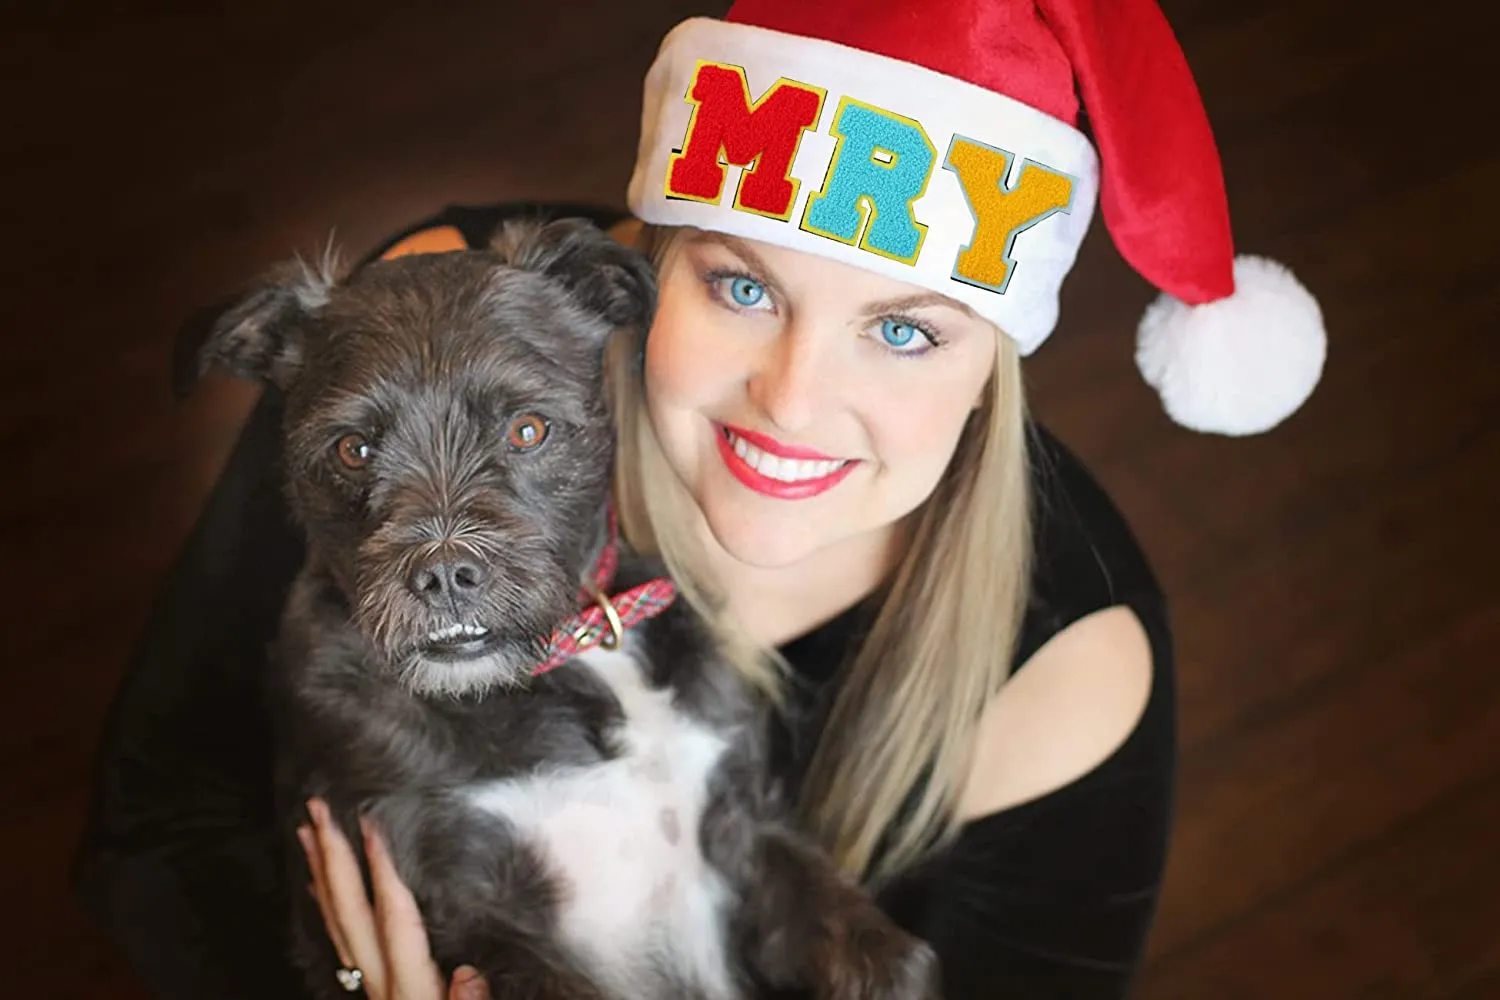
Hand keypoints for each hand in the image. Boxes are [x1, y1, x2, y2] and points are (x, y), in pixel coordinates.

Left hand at [298, 798, 489, 999]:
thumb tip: (468, 974)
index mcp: (410, 991)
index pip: (395, 921)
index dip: (383, 871)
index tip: (372, 827)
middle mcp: (383, 986)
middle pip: (350, 914)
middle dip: (333, 857)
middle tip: (318, 811)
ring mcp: (373, 988)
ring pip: (337, 924)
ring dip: (322, 874)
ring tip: (309, 833)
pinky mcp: (374, 991)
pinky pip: (340, 940)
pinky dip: (326, 906)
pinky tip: (318, 885)